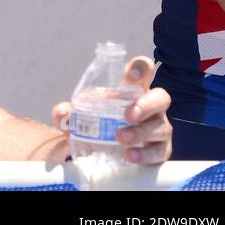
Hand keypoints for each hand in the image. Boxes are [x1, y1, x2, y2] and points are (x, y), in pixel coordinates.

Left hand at [51, 55, 172, 165]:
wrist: (100, 153)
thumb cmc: (96, 125)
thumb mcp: (80, 117)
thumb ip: (68, 112)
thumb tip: (62, 113)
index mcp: (133, 90)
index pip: (144, 70)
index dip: (141, 68)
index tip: (128, 77)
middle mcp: (151, 107)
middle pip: (162, 98)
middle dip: (147, 105)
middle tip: (128, 116)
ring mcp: (159, 129)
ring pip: (162, 127)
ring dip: (141, 133)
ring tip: (121, 138)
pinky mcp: (160, 151)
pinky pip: (160, 152)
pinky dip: (146, 154)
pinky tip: (130, 156)